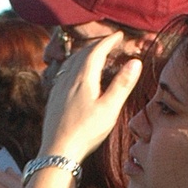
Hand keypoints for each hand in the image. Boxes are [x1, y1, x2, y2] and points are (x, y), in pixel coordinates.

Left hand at [37, 32, 142, 169]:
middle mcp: (69, 79)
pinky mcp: (53, 100)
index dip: (109, 41)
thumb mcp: (109, 109)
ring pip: (71, 62)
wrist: (57, 153)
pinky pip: (63, 74)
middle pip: (83, 53)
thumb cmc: (85, 133)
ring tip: (92, 54)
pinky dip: (73, 66)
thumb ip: (122, 84)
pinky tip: (74, 75)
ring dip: (83, 54)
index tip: (119, 35)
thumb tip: (135, 61)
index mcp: (84, 77)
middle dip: (97, 45)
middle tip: (109, 42)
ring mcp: (58, 89)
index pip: (97, 51)